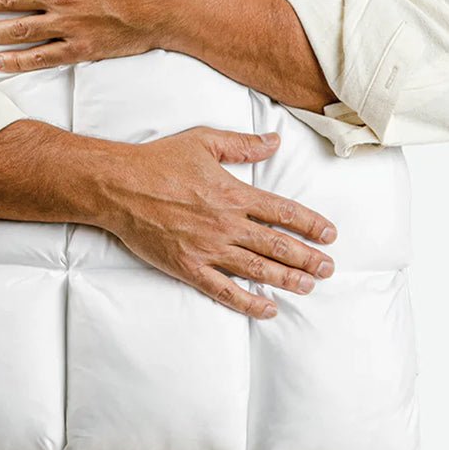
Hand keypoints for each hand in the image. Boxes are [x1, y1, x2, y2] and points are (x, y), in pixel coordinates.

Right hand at [92, 126, 338, 319]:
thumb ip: (243, 144)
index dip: (312, 224)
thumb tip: (274, 141)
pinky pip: (225, 290)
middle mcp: (227, 224)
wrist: (118, 187)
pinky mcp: (189, 267)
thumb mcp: (204, 141)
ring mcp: (209, 249)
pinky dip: (249, 302)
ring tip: (309, 286)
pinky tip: (267, 309)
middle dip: (308, 258)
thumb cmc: (159, 161)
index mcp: (234, 193)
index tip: (330, 234)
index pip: (284, 212)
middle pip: (278, 245)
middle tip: (328, 268)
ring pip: (258, 269)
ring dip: (288, 279)